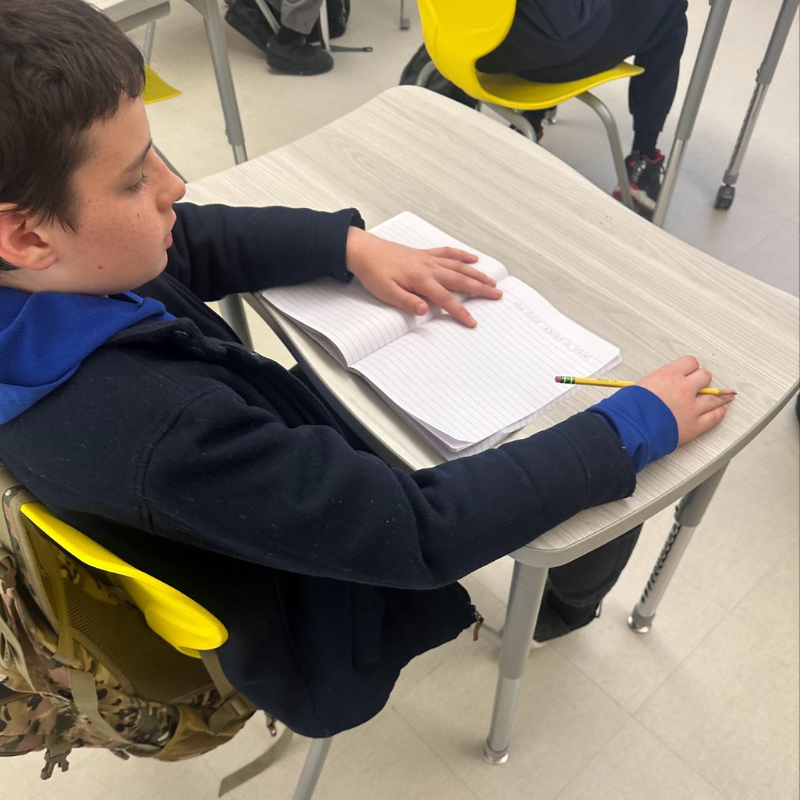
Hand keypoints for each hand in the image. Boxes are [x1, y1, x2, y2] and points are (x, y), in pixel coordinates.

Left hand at [345, 227, 502, 326]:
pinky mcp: (425, 254)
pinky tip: (473, 258)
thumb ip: (407, 301)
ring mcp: (429, 259)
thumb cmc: (374, 272)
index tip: (472, 322)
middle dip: (481, 289)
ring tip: (492, 281)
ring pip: (459, 266)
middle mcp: (429, 267)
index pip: (446, 299)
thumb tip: (425, 310)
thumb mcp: (386, 292)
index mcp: (421, 279)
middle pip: (461, 279)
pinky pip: (448, 252)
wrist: (363, 250)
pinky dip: (462, 255)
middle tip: (498, 295)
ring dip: (477, 274)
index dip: (460, 312)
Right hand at [637, 356, 734, 444]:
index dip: (690, 368)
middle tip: (701, 385)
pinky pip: (713, 417)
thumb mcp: (638, 386)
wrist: (630, 428)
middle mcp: (684, 388)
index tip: (689, 372)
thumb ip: (654, 384)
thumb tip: (656, 388)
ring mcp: (692, 408)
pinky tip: (721, 410)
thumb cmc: (628, 408)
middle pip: (705, 377)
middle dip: (703, 380)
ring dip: (718, 396)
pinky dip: (719, 413)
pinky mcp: (694, 426)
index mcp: (670, 375)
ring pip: (714, 398)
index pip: (690, 363)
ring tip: (724, 396)